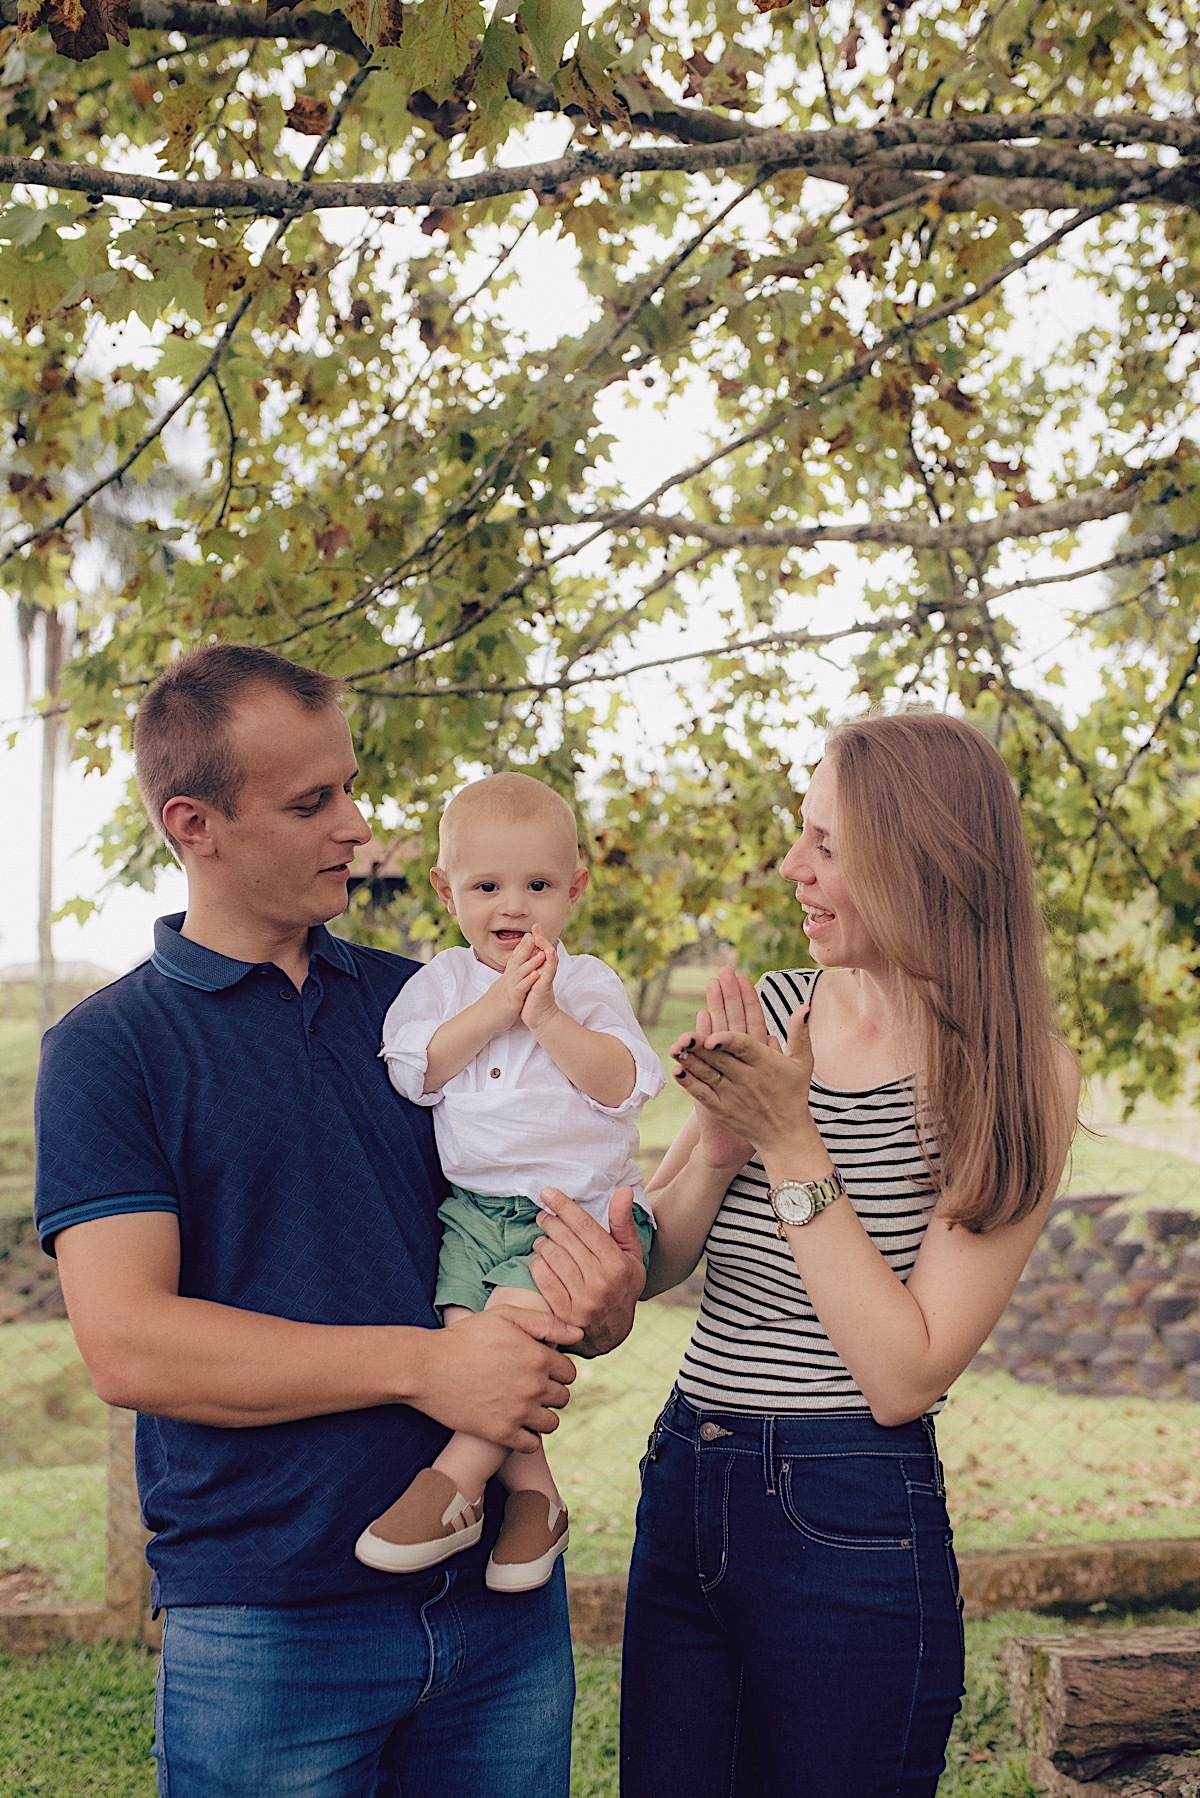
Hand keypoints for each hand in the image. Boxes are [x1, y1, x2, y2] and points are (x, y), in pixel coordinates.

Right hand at [409, 1305, 580, 1452]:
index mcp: (539, 1356)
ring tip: (524, 1409)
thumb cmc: (465, 1337)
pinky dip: (526, 1438)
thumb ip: (545, 1323)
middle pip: (563, 1398)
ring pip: (551, 1423)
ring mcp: (519, 1411)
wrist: (426, 1367)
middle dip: (551, 1393)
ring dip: (542, 1417)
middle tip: (530, 1389)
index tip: (541, 1371)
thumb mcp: (504, 1317)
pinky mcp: (501, 1433)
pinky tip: (513, 1426)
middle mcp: (534, 1386)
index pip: (569, 1372)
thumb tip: (578, 1334)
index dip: (557, 1371)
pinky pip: (530, 1445)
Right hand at [488, 932, 544, 1031]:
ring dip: (531, 962)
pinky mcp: (512, 1000)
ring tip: (541, 952)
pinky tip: (536, 974)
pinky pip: (521, 988)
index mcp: (506, 978)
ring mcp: (509, 989)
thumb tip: (512, 973)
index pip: (514, 959)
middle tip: (534, 934)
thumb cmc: (493, 1006)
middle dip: (526, 948)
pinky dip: (528, 980)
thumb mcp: (501, 989)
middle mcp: (508, 980)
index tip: (528, 935)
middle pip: (517, 961)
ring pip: (520, 972)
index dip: (521, 947)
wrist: (483, 1020)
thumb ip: (508, 980)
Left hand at [521, 926, 560, 1032]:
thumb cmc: (534, 1000)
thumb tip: (529, 959)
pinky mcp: (545, 987)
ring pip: (549, 960)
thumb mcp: (530, 982)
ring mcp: (546, 979)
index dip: (536, 940)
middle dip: (541, 939)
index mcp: (539, 970)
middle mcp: (545, 972)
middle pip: (545, 952)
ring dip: (546, 948)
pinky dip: (549, 963)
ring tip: (542, 937)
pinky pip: (548, 973)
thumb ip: (531, 970)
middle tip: (536, 926)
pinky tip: (549, 954)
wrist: (540, 1018)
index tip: (532, 928)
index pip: (539, 951)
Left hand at [529, 1185, 645, 1356]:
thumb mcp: (630, 1254)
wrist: (612, 1331)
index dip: (564, 1206)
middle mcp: (600, 1282)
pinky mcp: (564, 1313)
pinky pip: (542, 1278)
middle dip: (550, 1222)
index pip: (585, 1227)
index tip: (548, 1193)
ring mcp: (581, 1300)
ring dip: (542, 1242)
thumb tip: (624, 1190)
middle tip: (543, 1216)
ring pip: (552, 1256)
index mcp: (618, 1264)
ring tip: (543, 1238)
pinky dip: (537, 1263)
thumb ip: (623, 1222)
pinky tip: (540, 1258)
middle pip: (565, 1239)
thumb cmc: (622, 1284)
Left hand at [674, 1004, 820, 1161]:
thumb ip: (800, 1033)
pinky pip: (703, 1094)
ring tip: (676, 1046)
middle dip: (701, 1046)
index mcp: (765, 1064)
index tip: (712, 1037)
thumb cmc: (794, 1094)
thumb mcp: (803, 1063)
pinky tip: (677, 1070)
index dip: (727, 1041)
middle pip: (720, 1059)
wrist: (785, 1135)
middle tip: (684, 1035)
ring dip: (691, 1061)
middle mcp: (747, 1079)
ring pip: (708, 1075)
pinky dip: (689, 1083)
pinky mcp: (722, 1109)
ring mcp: (733, 1095)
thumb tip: (805, 1006)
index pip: (744, 1048)